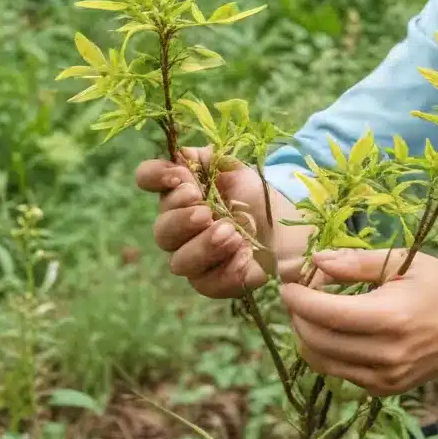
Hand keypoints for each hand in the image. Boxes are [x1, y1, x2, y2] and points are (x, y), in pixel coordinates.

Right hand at [134, 146, 271, 297]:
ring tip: (231, 233)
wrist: (289, 227)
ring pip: (179, 261)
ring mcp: (195, 257)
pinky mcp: (214, 282)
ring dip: (203, 245)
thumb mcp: (237, 168)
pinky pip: (207, 283)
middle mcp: (180, 227)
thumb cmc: (258, 196)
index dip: (154, 177)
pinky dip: (225, 269)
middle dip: (181, 218)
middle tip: (206, 211)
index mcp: (180, 193)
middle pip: (161, 229)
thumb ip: (209, 159)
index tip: (177, 176)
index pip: (148, 179)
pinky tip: (244, 255)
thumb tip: (183, 154)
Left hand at [280, 248, 437, 396]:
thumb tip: (317, 260)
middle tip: (298, 293)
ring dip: (307, 335)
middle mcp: (385, 354)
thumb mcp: (406, 263)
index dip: (297, 298)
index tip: (286, 283)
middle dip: (297, 316)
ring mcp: (384, 378)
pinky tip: (335, 330)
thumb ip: (358, 262)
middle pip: (317, 339)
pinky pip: (339, 373)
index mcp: (391, 318)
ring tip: (311, 311)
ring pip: (322, 362)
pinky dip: (327, 352)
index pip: (325, 313)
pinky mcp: (384, 389)